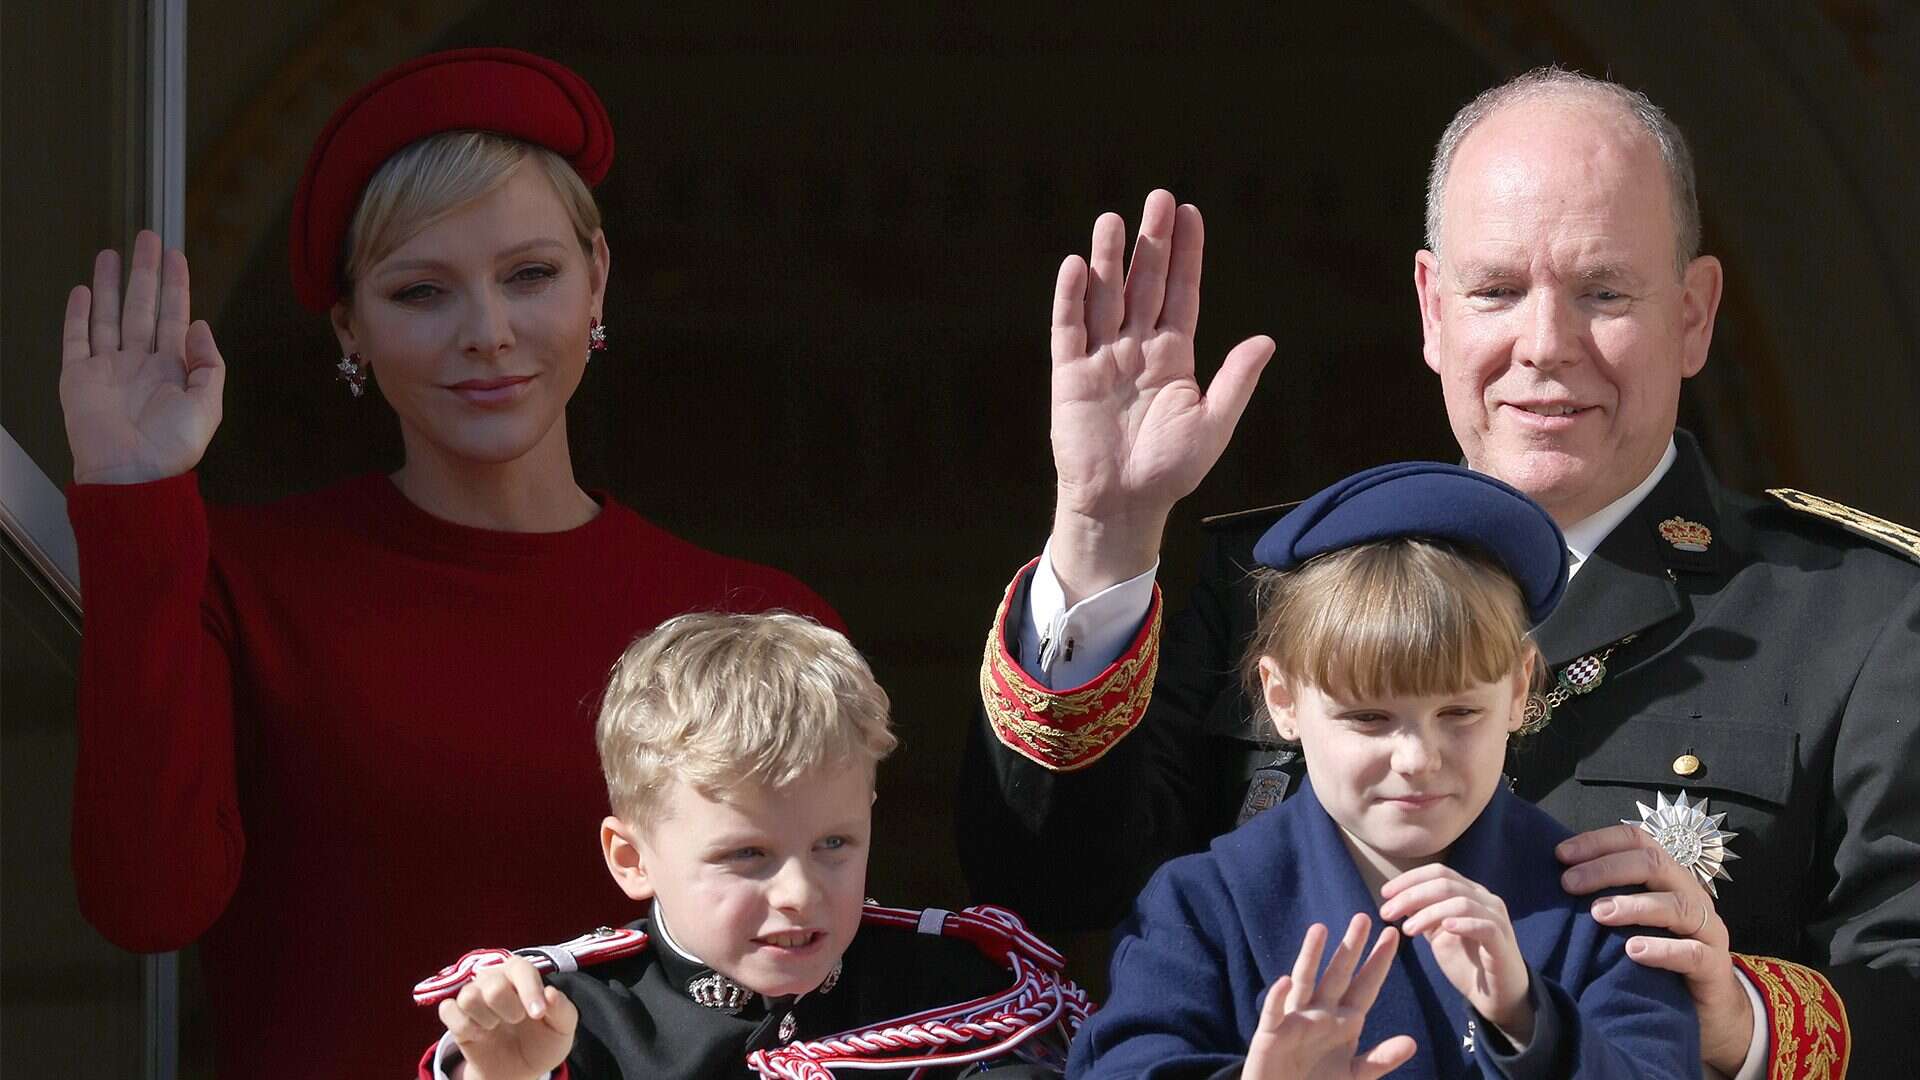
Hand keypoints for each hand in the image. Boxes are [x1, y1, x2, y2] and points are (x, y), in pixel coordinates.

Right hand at [60, 230, 225, 484]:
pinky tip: (83, 290)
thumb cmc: (172, 447)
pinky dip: (78, 314)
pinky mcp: (78, 377)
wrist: (132, 474)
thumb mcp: (208, 405)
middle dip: (145, 272)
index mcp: (173, 369)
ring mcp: (108, 368)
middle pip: (141, 306)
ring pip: (108, 315)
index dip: (175, 285)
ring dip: (110, 284)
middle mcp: (140, 363)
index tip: (175, 255)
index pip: (174, 315)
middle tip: (147, 238)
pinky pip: (76, 339)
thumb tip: (201, 324)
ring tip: (111, 253)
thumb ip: (208, 364)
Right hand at [437, 956, 577, 1079]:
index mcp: (521, 975)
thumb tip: (550, 994)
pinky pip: (448, 1011)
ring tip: (495, 1026)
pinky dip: (464, 1027)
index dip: (530, 990)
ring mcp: (472, 996)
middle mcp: (494, 979)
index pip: (520, 968)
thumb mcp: (562, 1029)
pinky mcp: (454, 1015)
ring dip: (486, 1019)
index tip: (538, 1014)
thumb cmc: (542, 1042)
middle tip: (517, 1020)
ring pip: (468, 996)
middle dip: (509, 1009)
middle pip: (493, 985)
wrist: (518, 1071)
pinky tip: (478, 1035)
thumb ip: (562, 1010)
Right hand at [1047, 189, 1273, 601]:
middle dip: (1151, 242)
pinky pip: (1069, 329)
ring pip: (1104, 297)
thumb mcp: (1213, 424)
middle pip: (1144, 283)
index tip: (1191, 213)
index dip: (1186, 255)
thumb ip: (1236, 381)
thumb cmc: (1170, 470)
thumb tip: (1266, 340)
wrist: (1123, 504)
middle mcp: (1137, 349)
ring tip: (1112, 219)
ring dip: (1107, 259)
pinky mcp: (1070, 376)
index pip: (1181, 293)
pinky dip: (1070, 298)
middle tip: (1158, 198)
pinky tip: (1075, 265)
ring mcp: (1102, 359)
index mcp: (1174, 357)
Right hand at [1243, 913, 1416, 1079]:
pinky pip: (1274, 1014)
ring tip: (1320, 929)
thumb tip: (1411, 1042)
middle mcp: (1320, 1014)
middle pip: (1337, 975)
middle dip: (1350, 948)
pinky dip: (1278, 998)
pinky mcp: (1271, 1035)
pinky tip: (1285, 981)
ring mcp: (1295, 1021)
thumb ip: (1380, 1059)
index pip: (1364, 986)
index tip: (1392, 935)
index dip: (1378, 962)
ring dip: (1311, 956)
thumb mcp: (1355, 1076)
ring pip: (1304, 982)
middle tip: (1363, 917)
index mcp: (1344, 1022)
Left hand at [1380, 864, 1533, 1045]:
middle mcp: (1485, 900)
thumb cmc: (1467, 962)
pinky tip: (1443, 928)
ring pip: (1461, 902)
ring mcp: (1497, 919)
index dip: (1409, 879)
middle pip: (1445, 883)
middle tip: (1387, 912)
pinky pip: (1484, 926)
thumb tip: (1395, 898)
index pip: (1438, 873)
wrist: (1496, 996)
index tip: (1384, 893)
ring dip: (1429, 912)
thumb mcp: (1438, 934)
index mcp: (1470, 893)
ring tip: (1407, 929)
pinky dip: (1462, 923)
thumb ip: (1422, 914)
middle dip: (1411, 895)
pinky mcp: (1502, 942)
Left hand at [1559, 824, 1753, 1073]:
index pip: (1637, 841)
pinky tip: (1634, 951)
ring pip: (1677, 905)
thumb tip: (1556, 877)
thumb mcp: (1631, 920)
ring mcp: (1707, 929)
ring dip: (1634, 906)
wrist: (1707, 1007)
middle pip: (1654, 863)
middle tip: (1569, 883)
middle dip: (1607, 869)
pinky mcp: (1715, 966)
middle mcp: (1690, 894)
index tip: (1560, 854)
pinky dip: (1662, 950)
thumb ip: (1605, 896)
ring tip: (1598, 913)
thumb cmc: (1658, 953)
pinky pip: (1693, 953)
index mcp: (1667, 877)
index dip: (1598, 842)